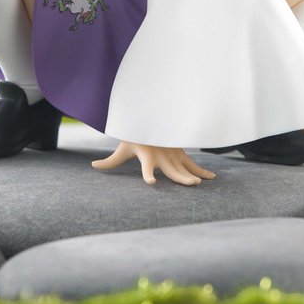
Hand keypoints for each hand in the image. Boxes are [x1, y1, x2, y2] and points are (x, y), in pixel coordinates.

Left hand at [91, 141, 216, 185]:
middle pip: (172, 170)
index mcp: (147, 157)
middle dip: (182, 178)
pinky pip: (192, 164)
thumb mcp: (122, 148)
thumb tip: (92, 166)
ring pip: (185, 167)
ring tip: (201, 183)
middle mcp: (161, 157)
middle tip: (193, 184)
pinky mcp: (179, 153)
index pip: (147, 169)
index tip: (151, 182)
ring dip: (193, 174)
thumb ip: (109, 161)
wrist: (149, 119)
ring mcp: (172, 155)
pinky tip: (212, 178)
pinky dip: (202, 170)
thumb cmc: (134, 136)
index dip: (148, 176)